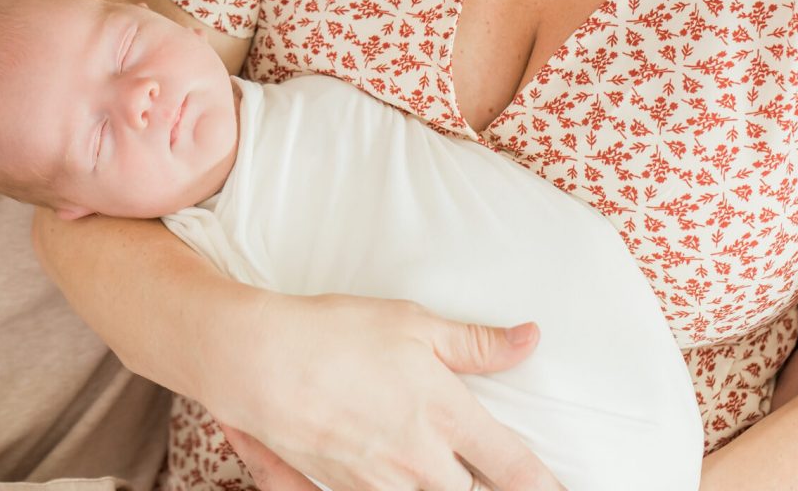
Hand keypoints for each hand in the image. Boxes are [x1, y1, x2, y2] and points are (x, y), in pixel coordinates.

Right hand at [207, 293, 562, 490]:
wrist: (254, 360)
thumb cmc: (333, 333)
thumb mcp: (410, 323)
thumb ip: (475, 342)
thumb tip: (530, 340)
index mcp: (444, 416)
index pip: (513, 468)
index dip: (543, 486)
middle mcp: (418, 461)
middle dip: (477, 485)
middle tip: (478, 473)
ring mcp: (378, 484)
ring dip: (434, 485)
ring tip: (428, 469)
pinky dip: (385, 489)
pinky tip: (383, 475)